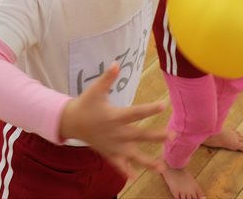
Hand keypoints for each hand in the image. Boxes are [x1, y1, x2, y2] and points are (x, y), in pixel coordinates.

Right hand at [59, 63, 167, 178]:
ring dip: (147, 161)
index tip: (164, 105)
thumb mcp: (95, 89)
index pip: (136, 112)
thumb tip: (116, 63)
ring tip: (161, 167)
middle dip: (156, 136)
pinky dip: (126, 171)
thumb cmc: (85, 103)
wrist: (71, 122)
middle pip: (139, 135)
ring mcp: (113, 145)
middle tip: (171, 136)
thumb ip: (107, 78)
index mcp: (114, 116)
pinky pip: (119, 164)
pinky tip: (136, 178)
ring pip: (133, 155)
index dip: (150, 108)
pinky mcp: (108, 153)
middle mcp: (116, 133)